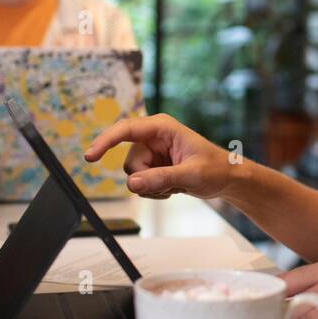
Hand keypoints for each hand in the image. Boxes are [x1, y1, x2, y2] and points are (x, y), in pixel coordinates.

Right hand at [84, 114, 235, 199]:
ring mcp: (152, 152)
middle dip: (146, 179)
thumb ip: (161, 178)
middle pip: (130, 163)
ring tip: (175, 186)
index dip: (105, 141)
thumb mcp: (190, 174)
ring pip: (134, 176)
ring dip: (152, 188)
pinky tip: (172, 189)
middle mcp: (153, 137)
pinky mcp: (153, 166)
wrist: (227, 178)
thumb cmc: (215, 168)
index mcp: (162, 127)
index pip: (126, 129)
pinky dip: (154, 191)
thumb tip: (132, 183)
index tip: (90, 157)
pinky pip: (140, 184)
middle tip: (171, 185)